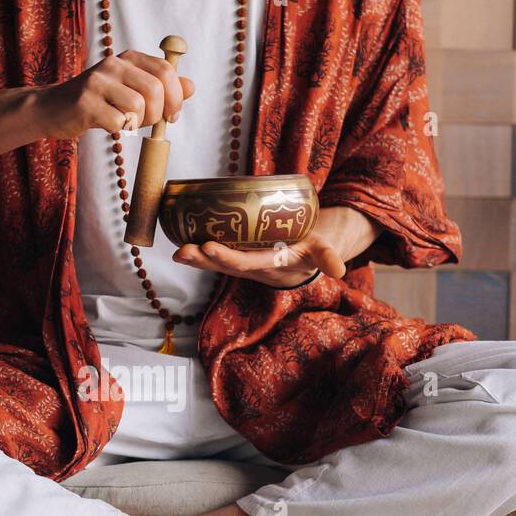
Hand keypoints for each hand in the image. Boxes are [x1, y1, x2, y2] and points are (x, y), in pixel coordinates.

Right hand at [37, 50, 194, 140]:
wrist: (55, 108)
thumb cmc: (98, 101)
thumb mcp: (131, 89)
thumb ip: (161, 87)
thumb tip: (191, 87)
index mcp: (128, 58)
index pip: (165, 70)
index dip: (176, 97)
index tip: (172, 115)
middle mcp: (113, 64)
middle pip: (155, 89)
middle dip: (158, 114)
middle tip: (147, 123)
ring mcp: (97, 82)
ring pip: (138, 106)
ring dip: (137, 124)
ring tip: (125, 123)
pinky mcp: (85, 103)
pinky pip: (118, 122)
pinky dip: (119, 130)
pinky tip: (107, 124)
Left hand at [171, 232, 347, 288]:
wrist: (305, 259)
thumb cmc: (312, 247)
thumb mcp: (322, 251)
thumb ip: (327, 258)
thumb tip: (339, 271)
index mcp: (270, 265)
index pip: (245, 262)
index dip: (226, 257)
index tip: (208, 247)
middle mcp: (253, 268)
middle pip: (224, 266)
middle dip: (203, 260)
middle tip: (183, 251)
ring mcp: (243, 264)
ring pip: (216, 264)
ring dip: (195, 259)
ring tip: (177, 253)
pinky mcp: (237, 257)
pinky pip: (214, 256)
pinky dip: (197, 253)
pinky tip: (179, 244)